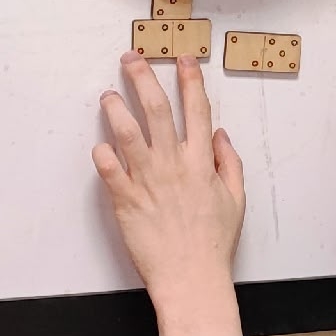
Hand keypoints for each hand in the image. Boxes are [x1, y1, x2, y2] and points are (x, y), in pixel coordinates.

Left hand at [94, 53, 247, 301]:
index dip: (190, 80)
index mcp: (202, 161)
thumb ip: (229, 162)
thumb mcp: (236, 199)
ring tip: (108, 95)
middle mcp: (174, 164)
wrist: (192, 277)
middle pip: (156, 109)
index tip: (182, 58)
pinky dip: (101, 154)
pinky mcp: (126, 201)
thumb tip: (219, 135)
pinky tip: (99, 145)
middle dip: (143, 77)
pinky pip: (108, 170)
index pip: (196, 109)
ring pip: (127, 132)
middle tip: (130, 59)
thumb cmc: (214, 242)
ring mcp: (148, 181)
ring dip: (115, 108)